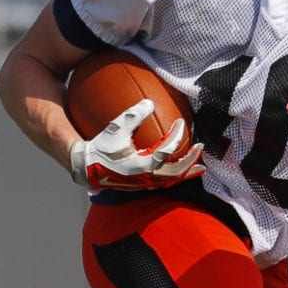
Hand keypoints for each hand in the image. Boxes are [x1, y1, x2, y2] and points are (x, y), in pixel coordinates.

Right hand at [69, 100, 203, 189]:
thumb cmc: (101, 148)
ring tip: (200, 166)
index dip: (176, 135)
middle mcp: (147, 178)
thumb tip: (149, 102)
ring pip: (172, 180)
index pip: (167, 150)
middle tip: (200, 146)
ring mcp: (145, 184)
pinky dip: (176, 176)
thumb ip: (132, 115)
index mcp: (142, 165)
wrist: (87, 168)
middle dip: (191, 159)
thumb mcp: (115, 128)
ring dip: (187, 172)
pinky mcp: (142, 185)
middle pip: (176, 171)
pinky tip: (181, 170)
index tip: (180, 122)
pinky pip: (165, 182)